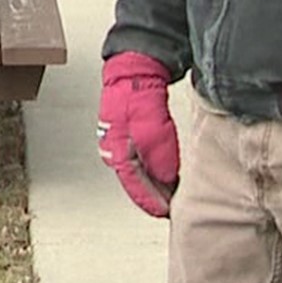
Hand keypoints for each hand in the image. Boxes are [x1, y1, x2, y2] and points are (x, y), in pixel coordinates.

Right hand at [96, 52, 179, 217]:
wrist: (134, 70)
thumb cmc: (138, 94)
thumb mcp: (153, 126)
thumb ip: (159, 155)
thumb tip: (165, 179)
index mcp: (117, 151)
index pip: (135, 185)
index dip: (150, 201)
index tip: (163, 212)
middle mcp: (115, 150)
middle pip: (134, 181)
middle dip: (150, 196)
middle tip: (166, 209)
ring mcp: (120, 142)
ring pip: (137, 172)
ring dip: (151, 185)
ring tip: (166, 195)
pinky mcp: (128, 135)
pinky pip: (140, 160)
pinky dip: (151, 171)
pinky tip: (162, 173)